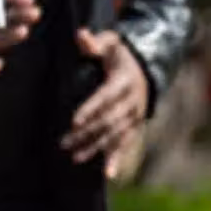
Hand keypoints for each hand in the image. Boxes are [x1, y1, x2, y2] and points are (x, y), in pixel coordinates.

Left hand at [61, 30, 148, 177]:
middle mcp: (132, 102)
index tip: (74, 121)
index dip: (90, 109)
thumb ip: (95, 42)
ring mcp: (134, 117)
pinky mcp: (134, 127)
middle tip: (63, 142)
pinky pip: (126, 145)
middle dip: (86, 133)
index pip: (106, 97)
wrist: (146, 68)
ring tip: (75, 157)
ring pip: (114, 135)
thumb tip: (80, 36)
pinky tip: (108, 174)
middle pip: (108, 120)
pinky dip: (117, 159)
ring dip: (95, 147)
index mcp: (124, 81)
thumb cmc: (120, 55)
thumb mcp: (111, 43)